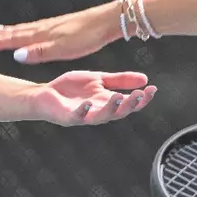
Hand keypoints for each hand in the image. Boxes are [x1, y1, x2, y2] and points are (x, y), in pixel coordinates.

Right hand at [0, 2, 123, 63]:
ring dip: (15, 30)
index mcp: (44, 35)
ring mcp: (55, 25)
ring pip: (29, 28)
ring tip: (2, 29)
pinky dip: (30, 29)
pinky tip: (33, 29)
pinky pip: (40, 27)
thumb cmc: (87, 37)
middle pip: (21, 31)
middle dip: (4, 34)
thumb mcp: (62, 49)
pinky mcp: (65, 25)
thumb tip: (16, 55)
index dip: (2, 41)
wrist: (107, 21)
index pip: (18, 38)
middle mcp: (46, 28)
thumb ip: (39, 52)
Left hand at [27, 71, 156, 125]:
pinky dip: (83, 111)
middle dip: (130, 105)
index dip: (141, 98)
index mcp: (106, 103)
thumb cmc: (70, 89)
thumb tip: (145, 79)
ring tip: (118, 97)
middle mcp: (97, 112)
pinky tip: (88, 103)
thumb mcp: (98, 80)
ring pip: (101, 117)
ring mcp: (83, 116)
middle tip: (140, 95)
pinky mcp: (66, 117)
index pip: (128, 103)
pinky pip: (76, 117)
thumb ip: (119, 80)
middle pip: (118, 112)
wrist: (43, 95)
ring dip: (110, 108)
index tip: (153, 89)